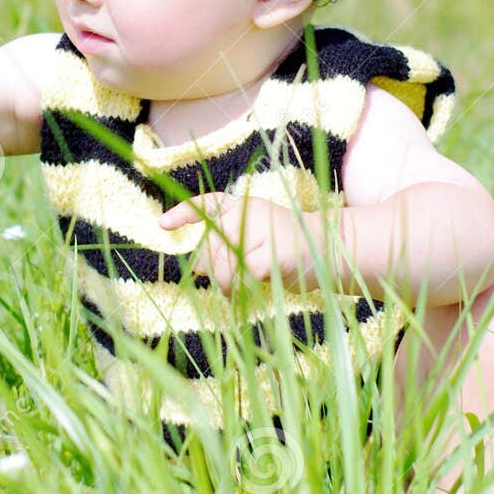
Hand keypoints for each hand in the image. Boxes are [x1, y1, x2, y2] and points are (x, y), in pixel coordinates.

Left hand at [157, 192, 312, 295]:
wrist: (331, 250)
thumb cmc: (290, 249)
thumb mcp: (255, 243)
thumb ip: (227, 250)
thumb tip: (197, 269)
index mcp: (242, 206)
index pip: (206, 205)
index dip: (183, 214)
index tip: (162, 225)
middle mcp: (246, 212)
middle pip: (208, 250)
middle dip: (215, 271)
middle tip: (232, 282)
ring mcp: (257, 230)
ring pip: (221, 267)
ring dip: (227, 285)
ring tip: (243, 287)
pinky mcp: (267, 254)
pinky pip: (239, 278)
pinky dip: (243, 288)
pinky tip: (256, 285)